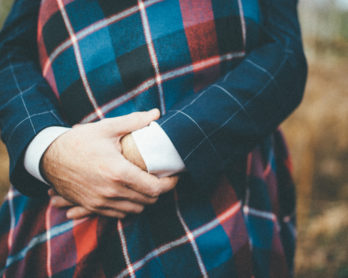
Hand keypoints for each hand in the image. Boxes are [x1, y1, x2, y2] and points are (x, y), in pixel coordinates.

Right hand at [43, 109, 177, 218]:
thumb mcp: (106, 128)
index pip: (155, 188)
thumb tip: (155, 113)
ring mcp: (100, 203)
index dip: (170, 184)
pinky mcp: (92, 207)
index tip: (175, 176)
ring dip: (145, 199)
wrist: (48, 158)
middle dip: (159, 190)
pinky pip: (119, 214)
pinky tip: (129, 192)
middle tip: (161, 177)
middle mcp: (111, 192)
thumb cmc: (79, 141)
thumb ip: (134, 122)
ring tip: (146, 184)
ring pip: (135, 210)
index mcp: (118, 172)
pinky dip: (129, 206)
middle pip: (148, 201)